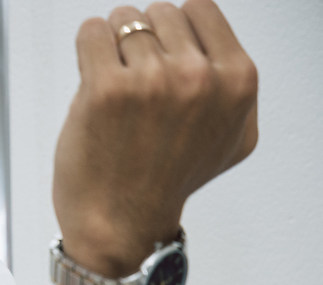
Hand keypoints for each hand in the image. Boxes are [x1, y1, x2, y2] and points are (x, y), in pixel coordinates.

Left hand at [53, 0, 258, 277]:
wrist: (121, 225)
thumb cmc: (164, 184)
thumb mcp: (230, 137)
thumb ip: (230, 88)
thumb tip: (215, 49)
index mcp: (235, 82)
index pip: (199, 11)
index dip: (173, 32)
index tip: (161, 56)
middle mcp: (197, 78)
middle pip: (159, 13)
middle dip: (141, 41)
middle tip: (134, 83)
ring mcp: (151, 81)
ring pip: (123, 21)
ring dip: (112, 49)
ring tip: (115, 91)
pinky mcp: (105, 89)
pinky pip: (91, 33)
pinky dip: (88, 49)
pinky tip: (92, 79)